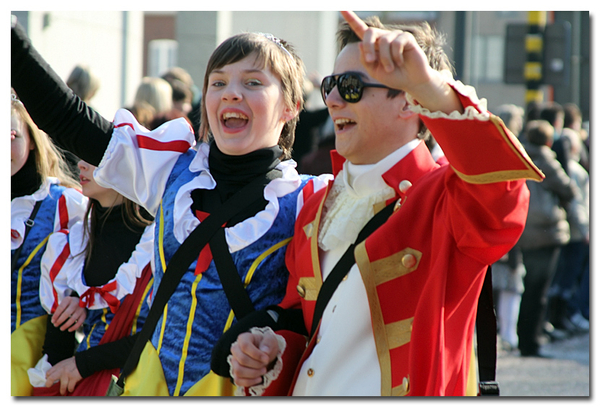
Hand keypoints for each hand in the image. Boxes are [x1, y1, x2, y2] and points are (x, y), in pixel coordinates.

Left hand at [45, 356, 81, 394]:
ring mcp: (67, 374)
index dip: (47, 377)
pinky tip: (71, 389)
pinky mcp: (74, 378)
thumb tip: (54, 374)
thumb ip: (59, 368)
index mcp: (59, 366)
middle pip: (51, 378)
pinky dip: (70, 389)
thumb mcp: (65, 362)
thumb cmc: (75, 362)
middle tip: (50, 386)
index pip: (48, 372)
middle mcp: (62, 370)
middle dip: (49, 384)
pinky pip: (70, 387)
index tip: (49, 380)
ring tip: (63, 392)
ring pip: (62, 386)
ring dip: (62, 391)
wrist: (85, 360)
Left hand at [51, 296, 85, 331]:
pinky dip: (74, 327)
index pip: (60, 308)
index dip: (55, 316)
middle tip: (55, 325)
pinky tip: (69, 330)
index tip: (52, 321)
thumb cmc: (69, 304)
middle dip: (59, 321)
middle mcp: (75, 304)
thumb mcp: (64, 303)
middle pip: (66, 314)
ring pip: (72, 319)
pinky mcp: (84, 314)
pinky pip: (79, 323)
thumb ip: (59, 310)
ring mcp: (81, 309)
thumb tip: (54, 320)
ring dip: (66, 325)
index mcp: (68, 300)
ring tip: (61, 328)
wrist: (81, 301)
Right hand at [229, 329, 279, 387]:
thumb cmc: (266, 345)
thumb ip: (268, 343)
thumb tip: (265, 351)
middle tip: (265, 364)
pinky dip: (249, 382)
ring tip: (263, 371)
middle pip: (242, 360)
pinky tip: (259, 378)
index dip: (256, 354)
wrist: (265, 354)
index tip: (266, 359)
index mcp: (243, 338)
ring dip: (253, 374)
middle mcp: (236, 349)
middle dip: (256, 365)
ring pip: (238, 371)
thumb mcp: (270, 340)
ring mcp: (234, 362)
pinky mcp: (235, 373)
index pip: (245, 346)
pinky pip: (238, 380)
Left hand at [341, 11, 461, 114]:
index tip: (342, 8)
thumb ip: (365, 60)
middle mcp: (383, 37)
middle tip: (371, 61)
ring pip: (383, 42)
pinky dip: (396, 56)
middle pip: (369, 32)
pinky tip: (401, 62)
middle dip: (368, 47)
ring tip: (391, 68)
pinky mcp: (406, 38)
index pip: (360, 29)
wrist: (410, 82)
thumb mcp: (374, 71)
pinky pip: (396, 44)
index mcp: (373, 45)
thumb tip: (360, 44)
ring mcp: (395, 36)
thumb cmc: (393, 76)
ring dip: (385, 59)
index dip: (351, 19)